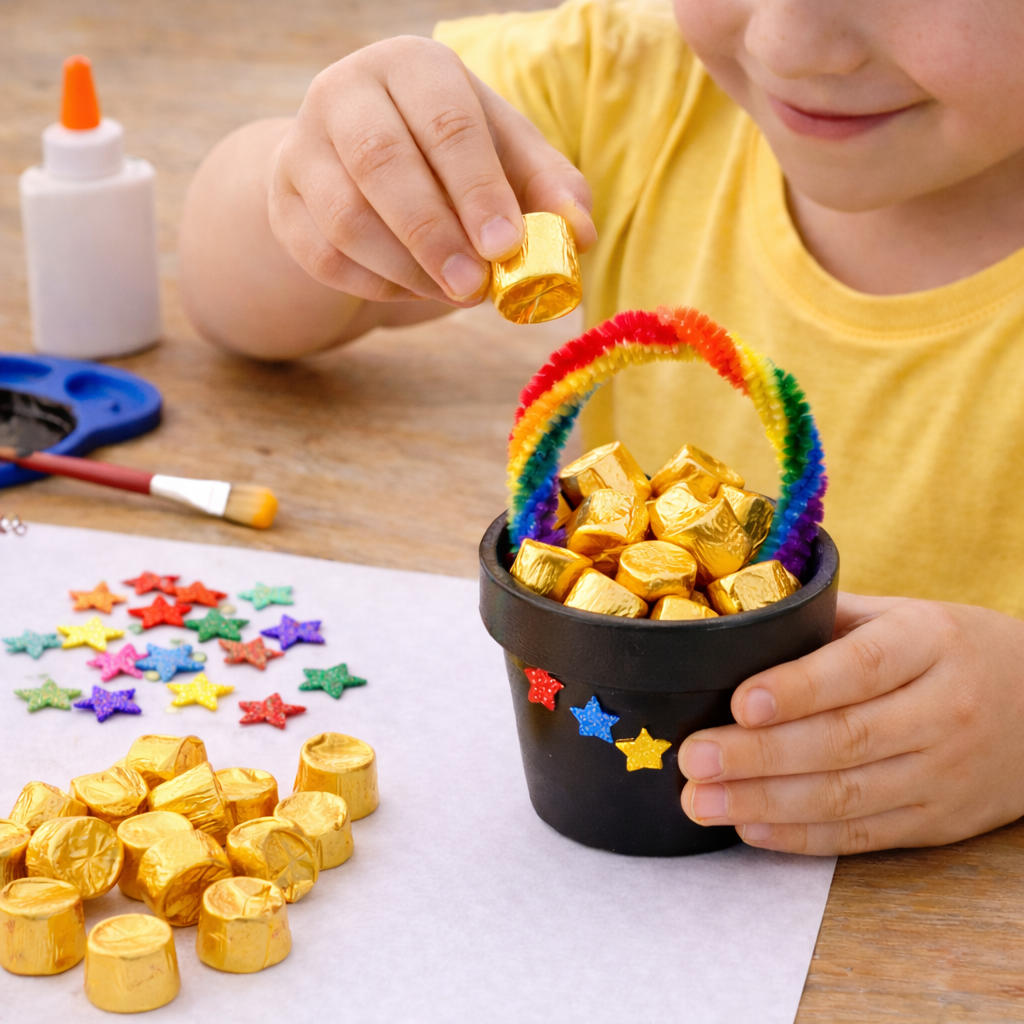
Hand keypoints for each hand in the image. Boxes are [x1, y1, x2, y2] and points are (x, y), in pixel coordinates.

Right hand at [268, 36, 596, 304]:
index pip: (445, 122)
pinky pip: (323, 256)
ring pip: (345, 218)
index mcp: (412, 66)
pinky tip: (414, 289)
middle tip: (475, 288)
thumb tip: (580, 233)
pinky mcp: (281, 200)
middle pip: (381, 163)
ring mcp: (301, 145)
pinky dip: (375, 285)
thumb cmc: (451, 156)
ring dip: (407, 269)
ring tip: (456, 293)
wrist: (360, 161)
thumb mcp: (505, 156)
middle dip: (435, 235)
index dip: (478, 188)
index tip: (506, 245)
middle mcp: (345, 92)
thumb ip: (548, 189)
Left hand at [678, 593, 1023, 854]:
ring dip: (765, 803)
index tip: (740, 703)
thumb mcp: (900, 615)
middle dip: (758, 755)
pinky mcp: (938, 821)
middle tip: (693, 759)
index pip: (858, 669)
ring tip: (700, 801)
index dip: (797, 689)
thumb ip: (826, 622)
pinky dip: (801, 835)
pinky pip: (862, 835)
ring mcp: (943, 773)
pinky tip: (749, 826)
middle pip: (842, 740)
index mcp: (926, 643)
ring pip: (846, 796)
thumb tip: (736, 629)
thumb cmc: (948, 649)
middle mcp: (941, 710)